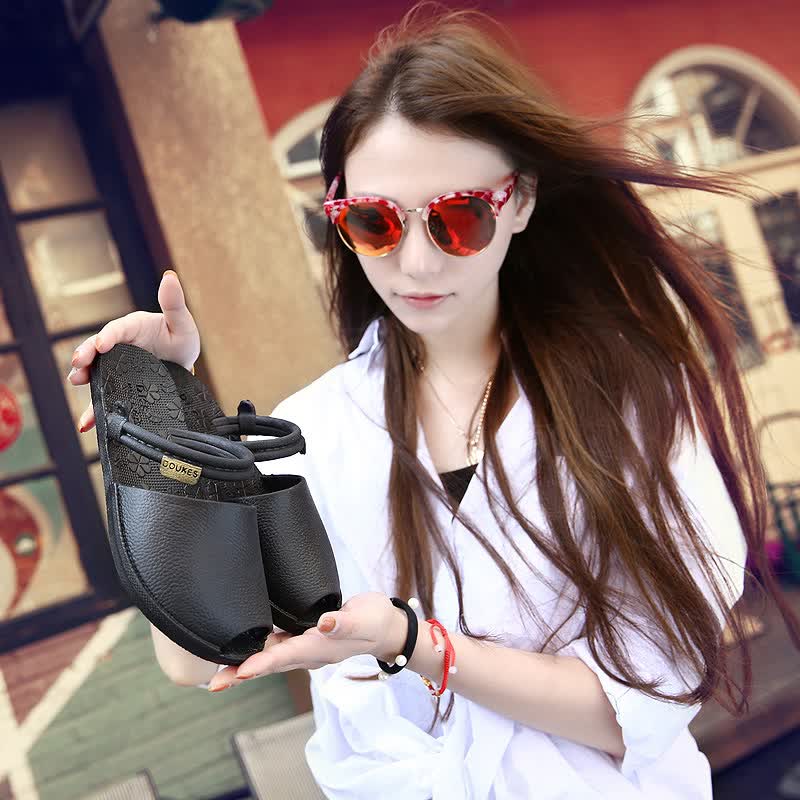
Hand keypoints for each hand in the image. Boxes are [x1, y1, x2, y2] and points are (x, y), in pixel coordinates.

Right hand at [67, 271, 200, 432]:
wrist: (183, 366)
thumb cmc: (180, 339)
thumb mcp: (182, 322)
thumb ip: (174, 303)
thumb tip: (170, 276)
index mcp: (133, 327)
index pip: (117, 329)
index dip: (108, 336)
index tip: (102, 344)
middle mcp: (121, 345)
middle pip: (98, 348)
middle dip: (85, 355)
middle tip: (78, 364)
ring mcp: (118, 365)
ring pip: (96, 370)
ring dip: (84, 375)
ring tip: (78, 381)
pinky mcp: (120, 384)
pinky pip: (104, 397)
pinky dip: (94, 410)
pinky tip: (87, 422)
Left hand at [206, 592, 407, 691]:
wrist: (387, 627)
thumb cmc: (376, 620)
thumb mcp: (366, 619)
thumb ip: (345, 622)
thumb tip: (323, 624)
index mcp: (321, 648)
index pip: (286, 656)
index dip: (262, 664)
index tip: (239, 672)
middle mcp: (309, 652)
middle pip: (270, 664)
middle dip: (241, 674)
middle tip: (213, 684)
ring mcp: (306, 647)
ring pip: (270, 658)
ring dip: (244, 666)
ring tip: (216, 673)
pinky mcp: (305, 637)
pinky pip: (276, 648)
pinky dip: (257, 652)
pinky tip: (241, 649)